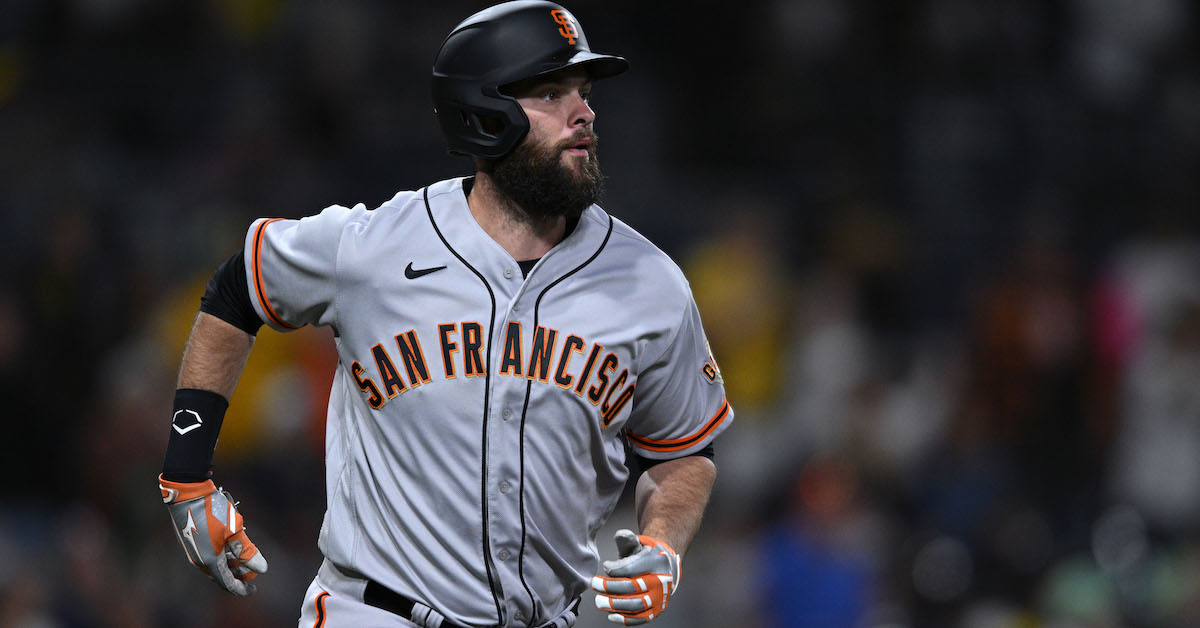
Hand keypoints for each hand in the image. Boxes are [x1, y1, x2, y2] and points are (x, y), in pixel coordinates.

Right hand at [159, 474, 267, 595]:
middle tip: (252, 571)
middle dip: (238, 575)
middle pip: (221, 575)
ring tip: (243, 557)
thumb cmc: (212, 511)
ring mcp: (193, 550)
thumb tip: (261, 569)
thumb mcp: (234, 530)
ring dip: (230, 564)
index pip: (227, 583)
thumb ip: (247, 551)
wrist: (187, 493)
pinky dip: (221, 555)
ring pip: (214, 564)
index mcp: (209, 561)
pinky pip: (208, 555)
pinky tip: (230, 545)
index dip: (242, 589)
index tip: (254, 590)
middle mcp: (198, 560)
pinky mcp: (191, 541)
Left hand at [590, 529, 680, 624]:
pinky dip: (625, 619)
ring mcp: (660, 598)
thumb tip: (620, 534)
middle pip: (632, 587)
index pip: (631, 569)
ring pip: (636, 605)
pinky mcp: (657, 610)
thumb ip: (628, 538)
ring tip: (599, 602)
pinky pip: (641, 618)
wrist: (665, 567)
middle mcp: (661, 581)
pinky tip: (611, 616)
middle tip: (594, 584)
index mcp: (656, 562)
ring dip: (615, 605)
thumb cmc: (646, 555)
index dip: (614, 569)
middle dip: (610, 587)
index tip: (605, 567)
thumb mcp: (638, 543)